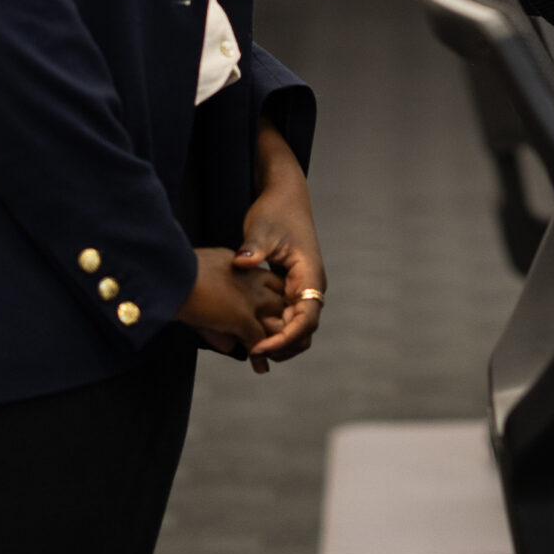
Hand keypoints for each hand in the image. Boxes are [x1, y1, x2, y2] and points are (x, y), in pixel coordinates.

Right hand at [179, 247, 284, 358]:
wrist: (168, 274)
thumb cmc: (173, 272)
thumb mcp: (197, 280)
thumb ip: (214, 296)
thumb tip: (224, 320)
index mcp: (241, 263)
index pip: (268, 280)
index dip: (268, 296)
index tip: (264, 310)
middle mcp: (251, 277)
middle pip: (279, 298)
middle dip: (279, 317)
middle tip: (273, 334)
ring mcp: (250, 298)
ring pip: (276, 321)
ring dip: (275, 338)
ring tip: (272, 353)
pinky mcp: (242, 317)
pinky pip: (259, 340)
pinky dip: (260, 356)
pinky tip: (261, 367)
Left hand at [235, 120, 325, 372]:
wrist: (284, 198)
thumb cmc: (276, 212)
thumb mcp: (262, 229)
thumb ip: (254, 248)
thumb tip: (242, 262)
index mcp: (310, 275)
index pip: (306, 319)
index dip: (285, 338)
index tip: (260, 346)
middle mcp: (311, 286)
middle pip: (304, 330)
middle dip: (282, 346)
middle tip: (252, 355)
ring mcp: (302, 288)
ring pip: (296, 327)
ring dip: (278, 341)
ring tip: (250, 348)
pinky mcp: (291, 288)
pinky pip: (286, 316)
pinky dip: (273, 329)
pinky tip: (251, 332)